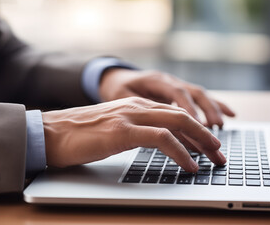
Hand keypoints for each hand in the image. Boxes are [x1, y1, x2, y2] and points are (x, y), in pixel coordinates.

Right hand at [42, 97, 225, 171]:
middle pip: (182, 116)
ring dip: (201, 141)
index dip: (196, 129)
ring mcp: (129, 116)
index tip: (210, 145)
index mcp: (136, 105)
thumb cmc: (79, 135)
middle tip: (221, 152)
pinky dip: (180, 152)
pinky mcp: (121, 131)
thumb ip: (135, 130)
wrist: (48, 133)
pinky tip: (189, 165)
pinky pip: (161, 139)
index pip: (175, 114)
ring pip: (177, 123)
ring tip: (214, 158)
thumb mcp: (113, 129)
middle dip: (206, 134)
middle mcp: (136, 106)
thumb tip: (156, 143)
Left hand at [99, 69, 234, 127]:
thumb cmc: (118, 88)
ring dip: (213, 110)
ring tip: (220, 127)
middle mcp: (170, 80)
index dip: (189, 109)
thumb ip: (138, 106)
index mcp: (156, 80)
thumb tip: (153, 121)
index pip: (176, 93)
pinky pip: (201, 98)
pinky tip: (230, 116)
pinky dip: (216, 106)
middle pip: (194, 93)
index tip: (198, 125)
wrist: (116, 76)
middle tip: (215, 131)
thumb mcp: (121, 96)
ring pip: (200, 95)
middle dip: (207, 112)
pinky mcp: (180, 92)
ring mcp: (177, 85)